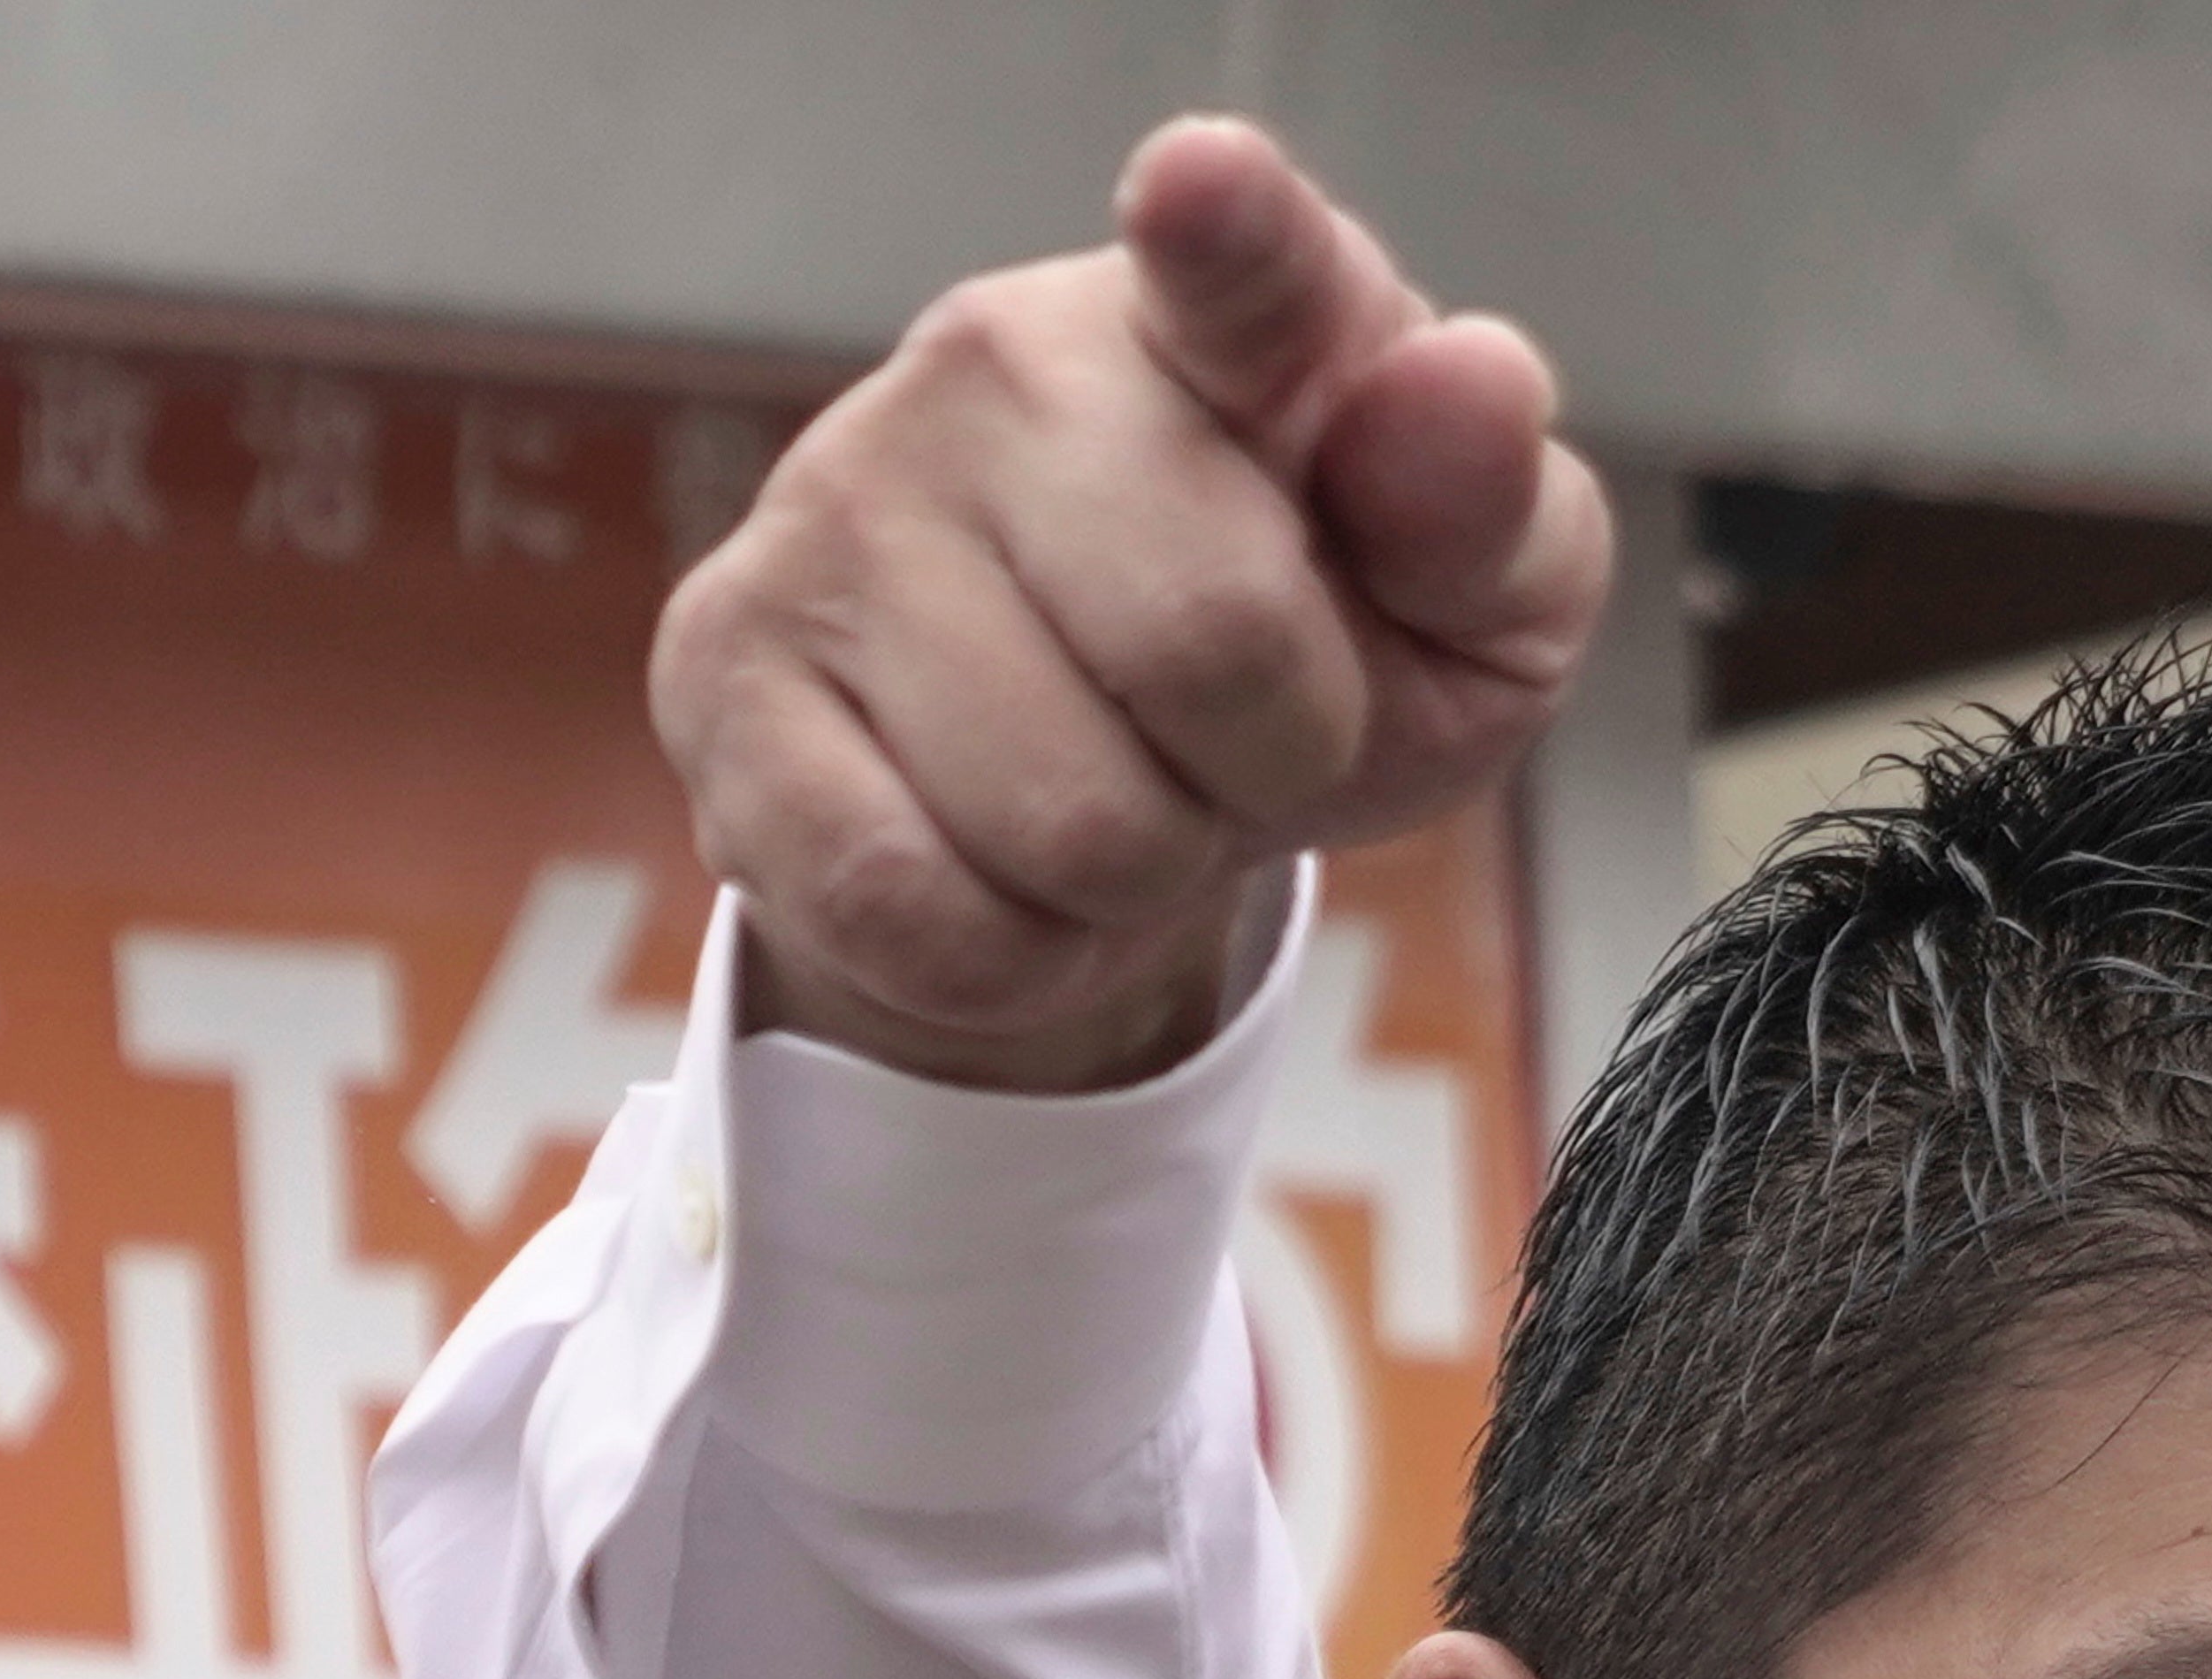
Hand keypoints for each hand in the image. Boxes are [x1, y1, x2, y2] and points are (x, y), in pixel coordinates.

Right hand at [650, 114, 1610, 1091]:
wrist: (1091, 773)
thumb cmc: (1295, 650)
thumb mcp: (1455, 608)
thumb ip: (1486, 509)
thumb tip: (1465, 393)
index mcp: (1219, 309)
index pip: (1238, 258)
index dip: (1223, 227)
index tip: (1204, 187)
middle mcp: (1003, 359)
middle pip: (1209, 650)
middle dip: (1266, 767)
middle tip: (1232, 739)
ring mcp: (839, 505)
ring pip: (1063, 825)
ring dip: (1135, 879)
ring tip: (1116, 796)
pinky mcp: (725, 665)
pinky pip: (917, 913)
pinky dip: (1010, 959)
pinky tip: (1006, 873)